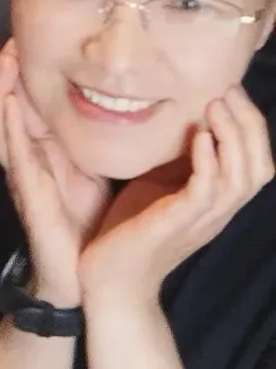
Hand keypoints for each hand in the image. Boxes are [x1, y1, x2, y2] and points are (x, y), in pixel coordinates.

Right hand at [0, 42, 110, 306]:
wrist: (81, 275)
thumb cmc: (85, 221)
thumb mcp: (91, 168)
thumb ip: (89, 138)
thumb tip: (111, 101)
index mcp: (42, 151)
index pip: (26, 102)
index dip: (23, 71)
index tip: (28, 36)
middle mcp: (27, 158)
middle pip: (7, 106)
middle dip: (6, 72)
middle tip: (11, 35)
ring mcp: (23, 175)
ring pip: (5, 124)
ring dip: (2, 89)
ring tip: (6, 56)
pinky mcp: (27, 193)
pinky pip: (15, 154)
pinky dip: (10, 126)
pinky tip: (9, 102)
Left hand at [80, 86, 273, 312]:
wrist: (108, 279)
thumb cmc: (132, 228)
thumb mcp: (161, 185)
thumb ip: (180, 159)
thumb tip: (187, 117)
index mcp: (218, 203)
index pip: (258, 164)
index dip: (253, 126)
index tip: (231, 90)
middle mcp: (217, 213)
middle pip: (260, 168)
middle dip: (250, 124)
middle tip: (228, 89)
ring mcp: (199, 221)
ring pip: (240, 178)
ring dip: (231, 137)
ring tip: (215, 105)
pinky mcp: (174, 225)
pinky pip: (204, 193)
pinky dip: (207, 163)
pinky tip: (199, 137)